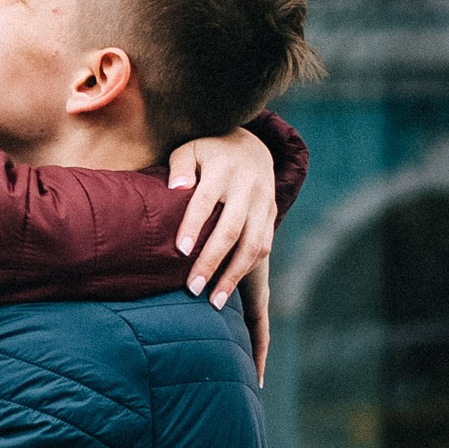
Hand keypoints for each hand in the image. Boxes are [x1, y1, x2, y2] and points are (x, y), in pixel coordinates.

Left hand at [167, 127, 280, 346]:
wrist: (251, 146)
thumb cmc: (208, 153)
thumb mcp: (190, 149)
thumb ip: (180, 167)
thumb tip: (176, 189)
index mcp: (223, 169)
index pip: (206, 200)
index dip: (194, 225)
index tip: (180, 251)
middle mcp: (248, 186)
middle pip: (232, 230)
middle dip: (212, 261)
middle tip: (192, 289)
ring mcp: (264, 202)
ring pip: (253, 245)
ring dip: (234, 275)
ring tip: (215, 301)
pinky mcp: (272, 214)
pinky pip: (264, 246)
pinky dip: (247, 269)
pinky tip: (229, 287)